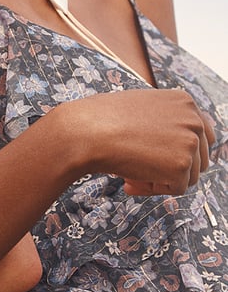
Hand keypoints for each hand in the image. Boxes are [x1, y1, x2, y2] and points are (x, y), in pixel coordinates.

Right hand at [67, 89, 213, 194]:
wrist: (87, 130)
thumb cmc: (103, 117)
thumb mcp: (141, 106)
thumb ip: (166, 118)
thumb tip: (177, 142)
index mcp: (185, 101)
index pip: (204, 133)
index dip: (182, 149)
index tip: (162, 155)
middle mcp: (193, 119)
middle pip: (199, 158)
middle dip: (171, 167)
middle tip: (139, 166)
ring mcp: (190, 142)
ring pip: (188, 176)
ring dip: (160, 179)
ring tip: (130, 171)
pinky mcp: (181, 166)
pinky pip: (176, 189)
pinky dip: (152, 189)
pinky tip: (129, 179)